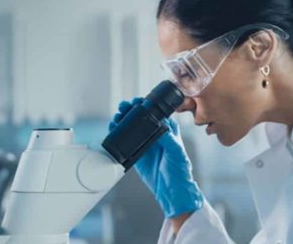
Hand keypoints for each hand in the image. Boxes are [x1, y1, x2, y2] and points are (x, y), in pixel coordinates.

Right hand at [109, 98, 203, 218]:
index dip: (145, 104)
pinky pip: (125, 140)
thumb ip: (169, 139)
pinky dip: (118, 133)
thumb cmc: (179, 170)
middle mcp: (155, 133)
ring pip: (131, 126)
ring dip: (123, 119)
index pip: (155, 111)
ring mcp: (145, 142)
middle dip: (131, 110)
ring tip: (116, 117)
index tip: (137, 102)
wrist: (171, 189)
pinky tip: (113, 129)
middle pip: (140, 117)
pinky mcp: (136, 153)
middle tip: (123, 107)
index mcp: (167, 129)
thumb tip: (161, 125)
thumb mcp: (176, 152)